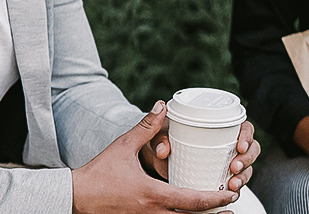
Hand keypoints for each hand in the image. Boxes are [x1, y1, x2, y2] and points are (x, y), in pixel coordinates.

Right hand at [72, 101, 237, 213]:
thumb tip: (161, 105)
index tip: (230, 195)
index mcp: (153, 194)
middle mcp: (152, 213)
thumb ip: (146, 127)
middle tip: (232, 207)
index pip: (192, 200)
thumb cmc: (100, 172)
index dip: (214, 200)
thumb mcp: (124, 146)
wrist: (76, 197)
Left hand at [142, 116, 259, 190]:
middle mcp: (228, 144)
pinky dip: (236, 189)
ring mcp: (227, 162)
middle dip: (247, 160)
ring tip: (232, 185)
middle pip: (251, 150)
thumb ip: (160, 139)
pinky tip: (231, 194)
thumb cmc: (163, 140)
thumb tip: (162, 150)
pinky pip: (236, 183)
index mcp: (221, 127)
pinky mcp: (222, 178)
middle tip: (234, 168)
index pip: (245, 128)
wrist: (158, 158)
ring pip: (246, 168)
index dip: (247, 137)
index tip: (239, 147)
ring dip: (244, 177)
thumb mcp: (160, 136)